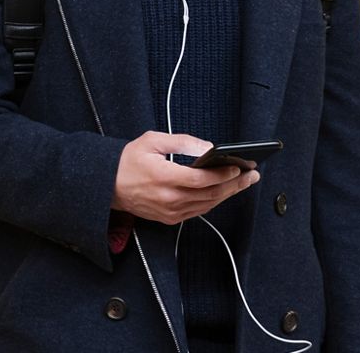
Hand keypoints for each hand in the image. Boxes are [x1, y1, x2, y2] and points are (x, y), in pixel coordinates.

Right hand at [112, 131, 260, 225]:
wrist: (107, 185)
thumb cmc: (128, 161)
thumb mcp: (152, 141)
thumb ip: (182, 143)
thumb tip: (208, 148)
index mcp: (163, 177)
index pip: (201, 179)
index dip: (222, 174)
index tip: (238, 167)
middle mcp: (168, 198)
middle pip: (210, 194)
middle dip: (234, 184)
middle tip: (252, 176)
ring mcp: (170, 211)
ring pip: (207, 205)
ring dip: (227, 194)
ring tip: (243, 183)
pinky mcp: (170, 219)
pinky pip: (198, 211)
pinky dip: (213, 202)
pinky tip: (223, 192)